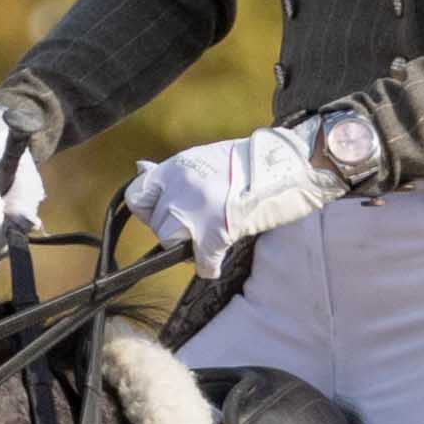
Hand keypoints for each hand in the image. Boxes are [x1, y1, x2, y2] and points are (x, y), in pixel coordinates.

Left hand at [119, 121, 343, 268]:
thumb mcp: (203, 157)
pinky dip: (209, 266)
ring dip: (188, 247)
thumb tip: (139, 169)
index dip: (149, 209)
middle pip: (156, 225)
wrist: (286, 164)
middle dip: (172, 230)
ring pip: (172, 244)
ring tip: (208, 239)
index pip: (137, 196)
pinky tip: (217, 259)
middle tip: (196, 225)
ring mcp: (196, 212)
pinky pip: (201, 264)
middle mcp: (179, 188)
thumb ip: (173, 172)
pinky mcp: (216, 233)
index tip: (165, 211)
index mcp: (175, 167)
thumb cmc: (248, 162)